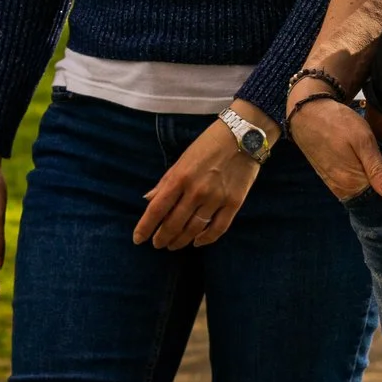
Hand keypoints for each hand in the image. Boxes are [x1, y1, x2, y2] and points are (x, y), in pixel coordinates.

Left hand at [134, 108, 267, 248]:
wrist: (243, 136)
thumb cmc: (208, 145)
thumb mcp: (182, 160)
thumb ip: (165, 182)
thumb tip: (148, 200)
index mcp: (180, 178)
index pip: (157, 209)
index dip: (145, 227)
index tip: (138, 239)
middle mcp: (196, 191)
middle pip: (174, 224)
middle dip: (162, 238)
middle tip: (157, 244)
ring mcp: (216, 198)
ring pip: (194, 230)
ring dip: (180, 241)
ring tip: (173, 245)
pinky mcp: (234, 203)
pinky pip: (218, 228)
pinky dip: (206, 239)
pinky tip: (197, 242)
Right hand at [289, 91, 381, 202]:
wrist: (307, 113)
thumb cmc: (336, 123)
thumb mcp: (363, 140)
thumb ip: (376, 168)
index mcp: (351, 184)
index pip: (380, 198)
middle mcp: (341, 189)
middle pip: (370, 196)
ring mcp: (333, 184)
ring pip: (360, 189)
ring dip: (370, 179)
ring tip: (373, 159)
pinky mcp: (329, 176)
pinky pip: (350, 183)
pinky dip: (359, 176)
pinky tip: (362, 161)